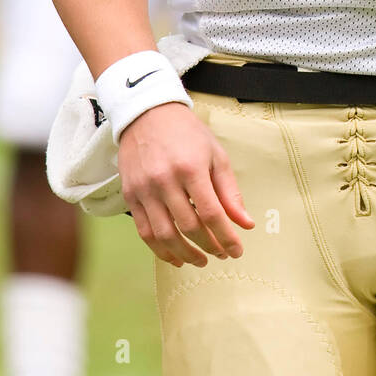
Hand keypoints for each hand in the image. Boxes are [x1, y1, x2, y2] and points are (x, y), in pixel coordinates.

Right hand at [119, 102, 254, 267]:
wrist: (147, 114)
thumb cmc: (187, 134)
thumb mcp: (216, 155)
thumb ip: (230, 192)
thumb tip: (245, 224)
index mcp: (191, 168)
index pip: (211, 213)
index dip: (225, 237)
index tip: (237, 250)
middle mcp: (165, 180)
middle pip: (188, 227)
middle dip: (209, 246)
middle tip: (222, 254)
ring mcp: (144, 189)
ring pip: (164, 235)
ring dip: (185, 254)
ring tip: (200, 261)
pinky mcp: (130, 195)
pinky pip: (144, 232)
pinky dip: (160, 249)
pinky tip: (175, 256)